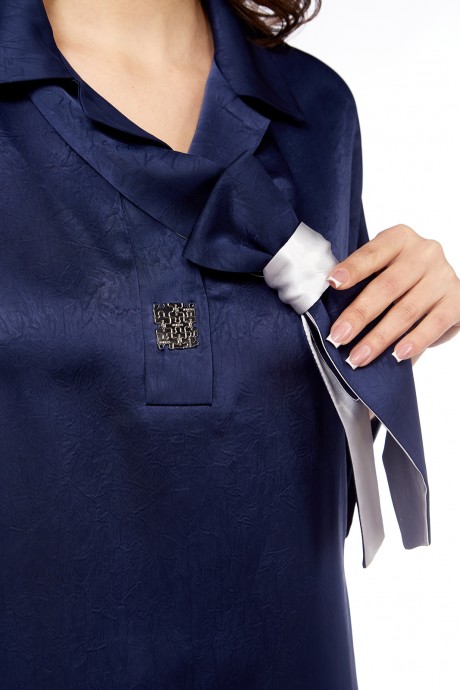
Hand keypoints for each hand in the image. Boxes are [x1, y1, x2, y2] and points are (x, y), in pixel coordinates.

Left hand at [325, 224, 459, 368]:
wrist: (441, 287)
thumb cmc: (400, 278)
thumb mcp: (382, 269)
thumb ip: (362, 281)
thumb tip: (331, 310)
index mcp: (399, 239)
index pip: (372, 253)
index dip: (353, 268)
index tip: (333, 283)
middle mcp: (424, 252)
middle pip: (387, 286)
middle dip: (359, 315)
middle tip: (338, 336)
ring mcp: (443, 275)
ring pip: (407, 310)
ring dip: (380, 337)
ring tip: (359, 356)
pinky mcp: (457, 299)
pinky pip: (434, 323)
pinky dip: (415, 341)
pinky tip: (398, 355)